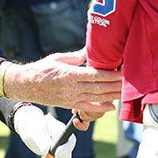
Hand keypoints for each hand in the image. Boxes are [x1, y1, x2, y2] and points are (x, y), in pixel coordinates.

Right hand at [1, 49, 121, 111]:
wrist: (26, 85)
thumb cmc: (42, 68)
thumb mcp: (59, 58)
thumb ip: (78, 56)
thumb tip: (93, 48)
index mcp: (70, 74)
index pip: (95, 75)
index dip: (111, 74)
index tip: (124, 71)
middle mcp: (71, 88)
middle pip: (99, 87)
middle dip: (116, 84)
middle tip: (131, 81)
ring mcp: (70, 98)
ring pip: (96, 98)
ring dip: (112, 95)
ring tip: (125, 92)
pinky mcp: (68, 105)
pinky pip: (87, 108)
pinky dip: (100, 108)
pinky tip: (112, 106)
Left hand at [12, 105, 75, 157]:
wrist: (28, 127)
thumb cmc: (31, 126)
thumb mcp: (34, 131)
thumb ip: (42, 140)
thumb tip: (47, 152)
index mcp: (60, 130)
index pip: (68, 140)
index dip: (65, 148)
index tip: (57, 154)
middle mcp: (63, 142)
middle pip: (66, 155)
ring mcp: (59, 150)